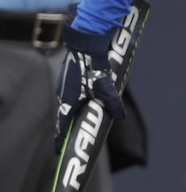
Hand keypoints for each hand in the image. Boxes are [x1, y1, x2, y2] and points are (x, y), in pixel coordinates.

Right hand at [55, 26, 123, 152]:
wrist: (87, 43)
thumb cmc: (94, 66)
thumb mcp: (107, 88)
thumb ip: (113, 104)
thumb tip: (119, 117)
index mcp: (69, 101)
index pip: (62, 125)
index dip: (61, 138)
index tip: (59, 149)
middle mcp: (63, 94)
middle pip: (65, 114)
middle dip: (68, 126)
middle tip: (71, 136)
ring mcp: (64, 83)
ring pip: (68, 102)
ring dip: (73, 110)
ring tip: (79, 118)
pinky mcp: (68, 75)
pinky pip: (71, 91)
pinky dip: (76, 97)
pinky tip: (85, 96)